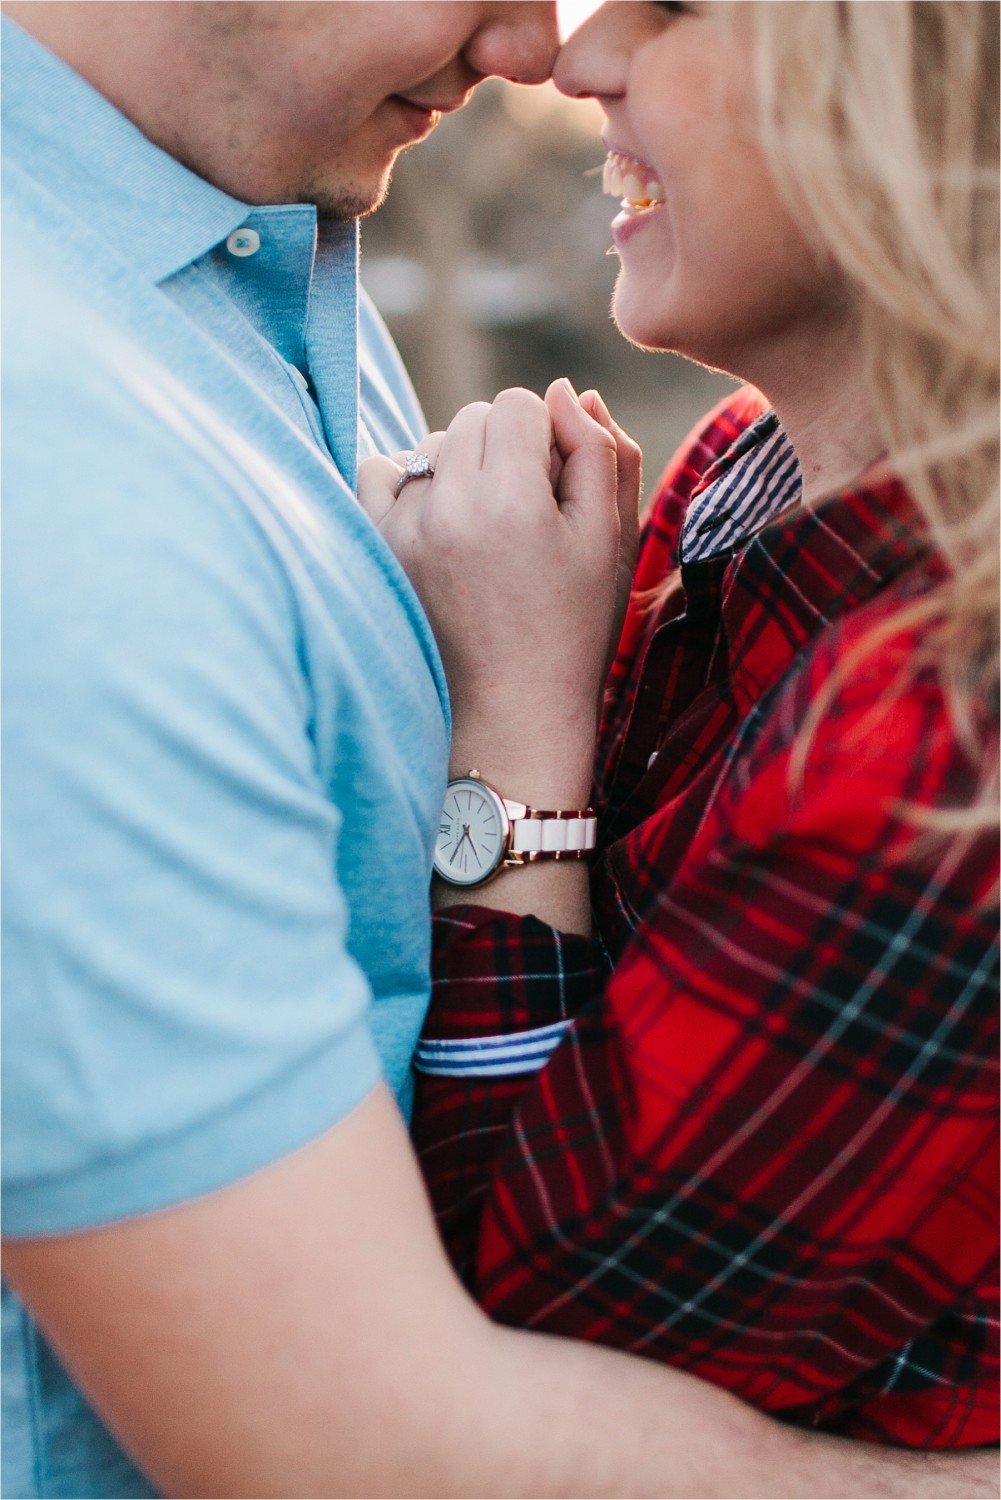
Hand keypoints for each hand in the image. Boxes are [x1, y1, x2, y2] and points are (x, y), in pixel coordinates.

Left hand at [358, 381, 640, 806]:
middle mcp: (450, 508)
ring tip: (485, 530)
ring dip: (459, 467)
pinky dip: (408, 483)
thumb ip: (600, 453)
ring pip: (431, 445)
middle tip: (525, 515)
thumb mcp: (609, 540)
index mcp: (514, 502)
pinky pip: (379, 471)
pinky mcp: (376, 549)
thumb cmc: (571, 628)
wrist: (508, 712)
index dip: (548, 437)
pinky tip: (438, 522)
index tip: (557, 489)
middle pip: (474, 418)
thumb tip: (569, 390)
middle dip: (504, 449)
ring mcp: (403, 529)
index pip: (520, 403)